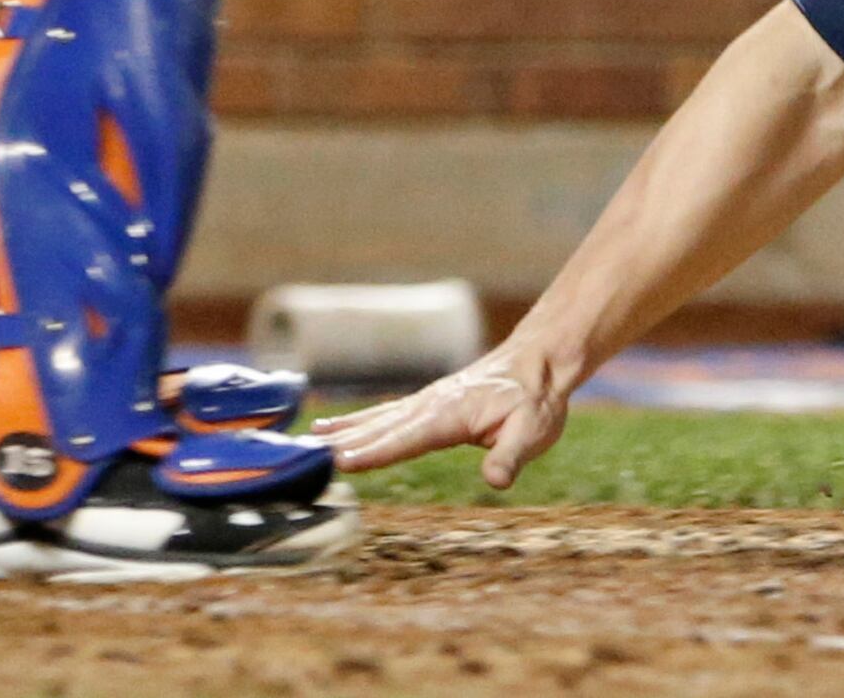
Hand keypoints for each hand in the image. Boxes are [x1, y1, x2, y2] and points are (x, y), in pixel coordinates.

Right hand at [317, 347, 571, 487]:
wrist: (539, 363)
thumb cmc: (535, 400)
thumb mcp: (533, 431)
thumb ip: (512, 456)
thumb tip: (495, 480)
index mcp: (451, 414)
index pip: (407, 438)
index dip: (374, 452)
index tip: (339, 461)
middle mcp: (430, 405)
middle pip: (380, 428)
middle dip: (344, 444)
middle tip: (303, 456)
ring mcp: (425, 402)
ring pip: (376, 419)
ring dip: (342, 431)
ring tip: (308, 440)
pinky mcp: (426, 404)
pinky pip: (384, 414)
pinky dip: (356, 422)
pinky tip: (334, 428)